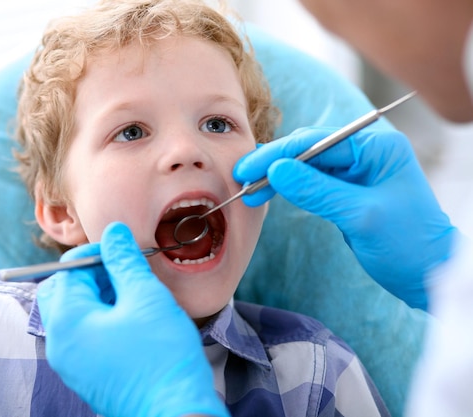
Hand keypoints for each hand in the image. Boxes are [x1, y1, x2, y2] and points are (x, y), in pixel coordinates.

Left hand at [37, 222, 228, 416]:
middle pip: (63, 290)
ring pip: (75, 312)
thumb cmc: (162, 356)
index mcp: (67, 320)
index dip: (97, 252)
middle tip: (126, 273)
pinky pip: (85, 335)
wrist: (176, 414)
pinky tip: (134, 318)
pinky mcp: (87, 374)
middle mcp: (60, 343)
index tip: (125, 250)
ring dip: (101, 295)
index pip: (68, 269)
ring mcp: (71, 363)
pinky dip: (103, 318)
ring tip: (136, 295)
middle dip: (93, 274)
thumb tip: (113, 232)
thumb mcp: (146, 297)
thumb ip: (124, 260)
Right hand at [233, 127, 456, 309]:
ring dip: (278, 177)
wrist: (429, 274)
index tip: (248, 169)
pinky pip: (312, 183)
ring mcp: (356, 172)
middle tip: (242, 179)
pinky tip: (270, 194)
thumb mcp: (360, 215)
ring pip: (306, 166)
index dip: (278, 154)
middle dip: (274, 163)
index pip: (317, 142)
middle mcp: (366, 153)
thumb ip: (317, 190)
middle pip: (308, 149)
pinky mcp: (347, 192)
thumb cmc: (408, 244)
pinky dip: (290, 189)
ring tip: (250, 191)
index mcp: (376, 147)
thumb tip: (275, 170)